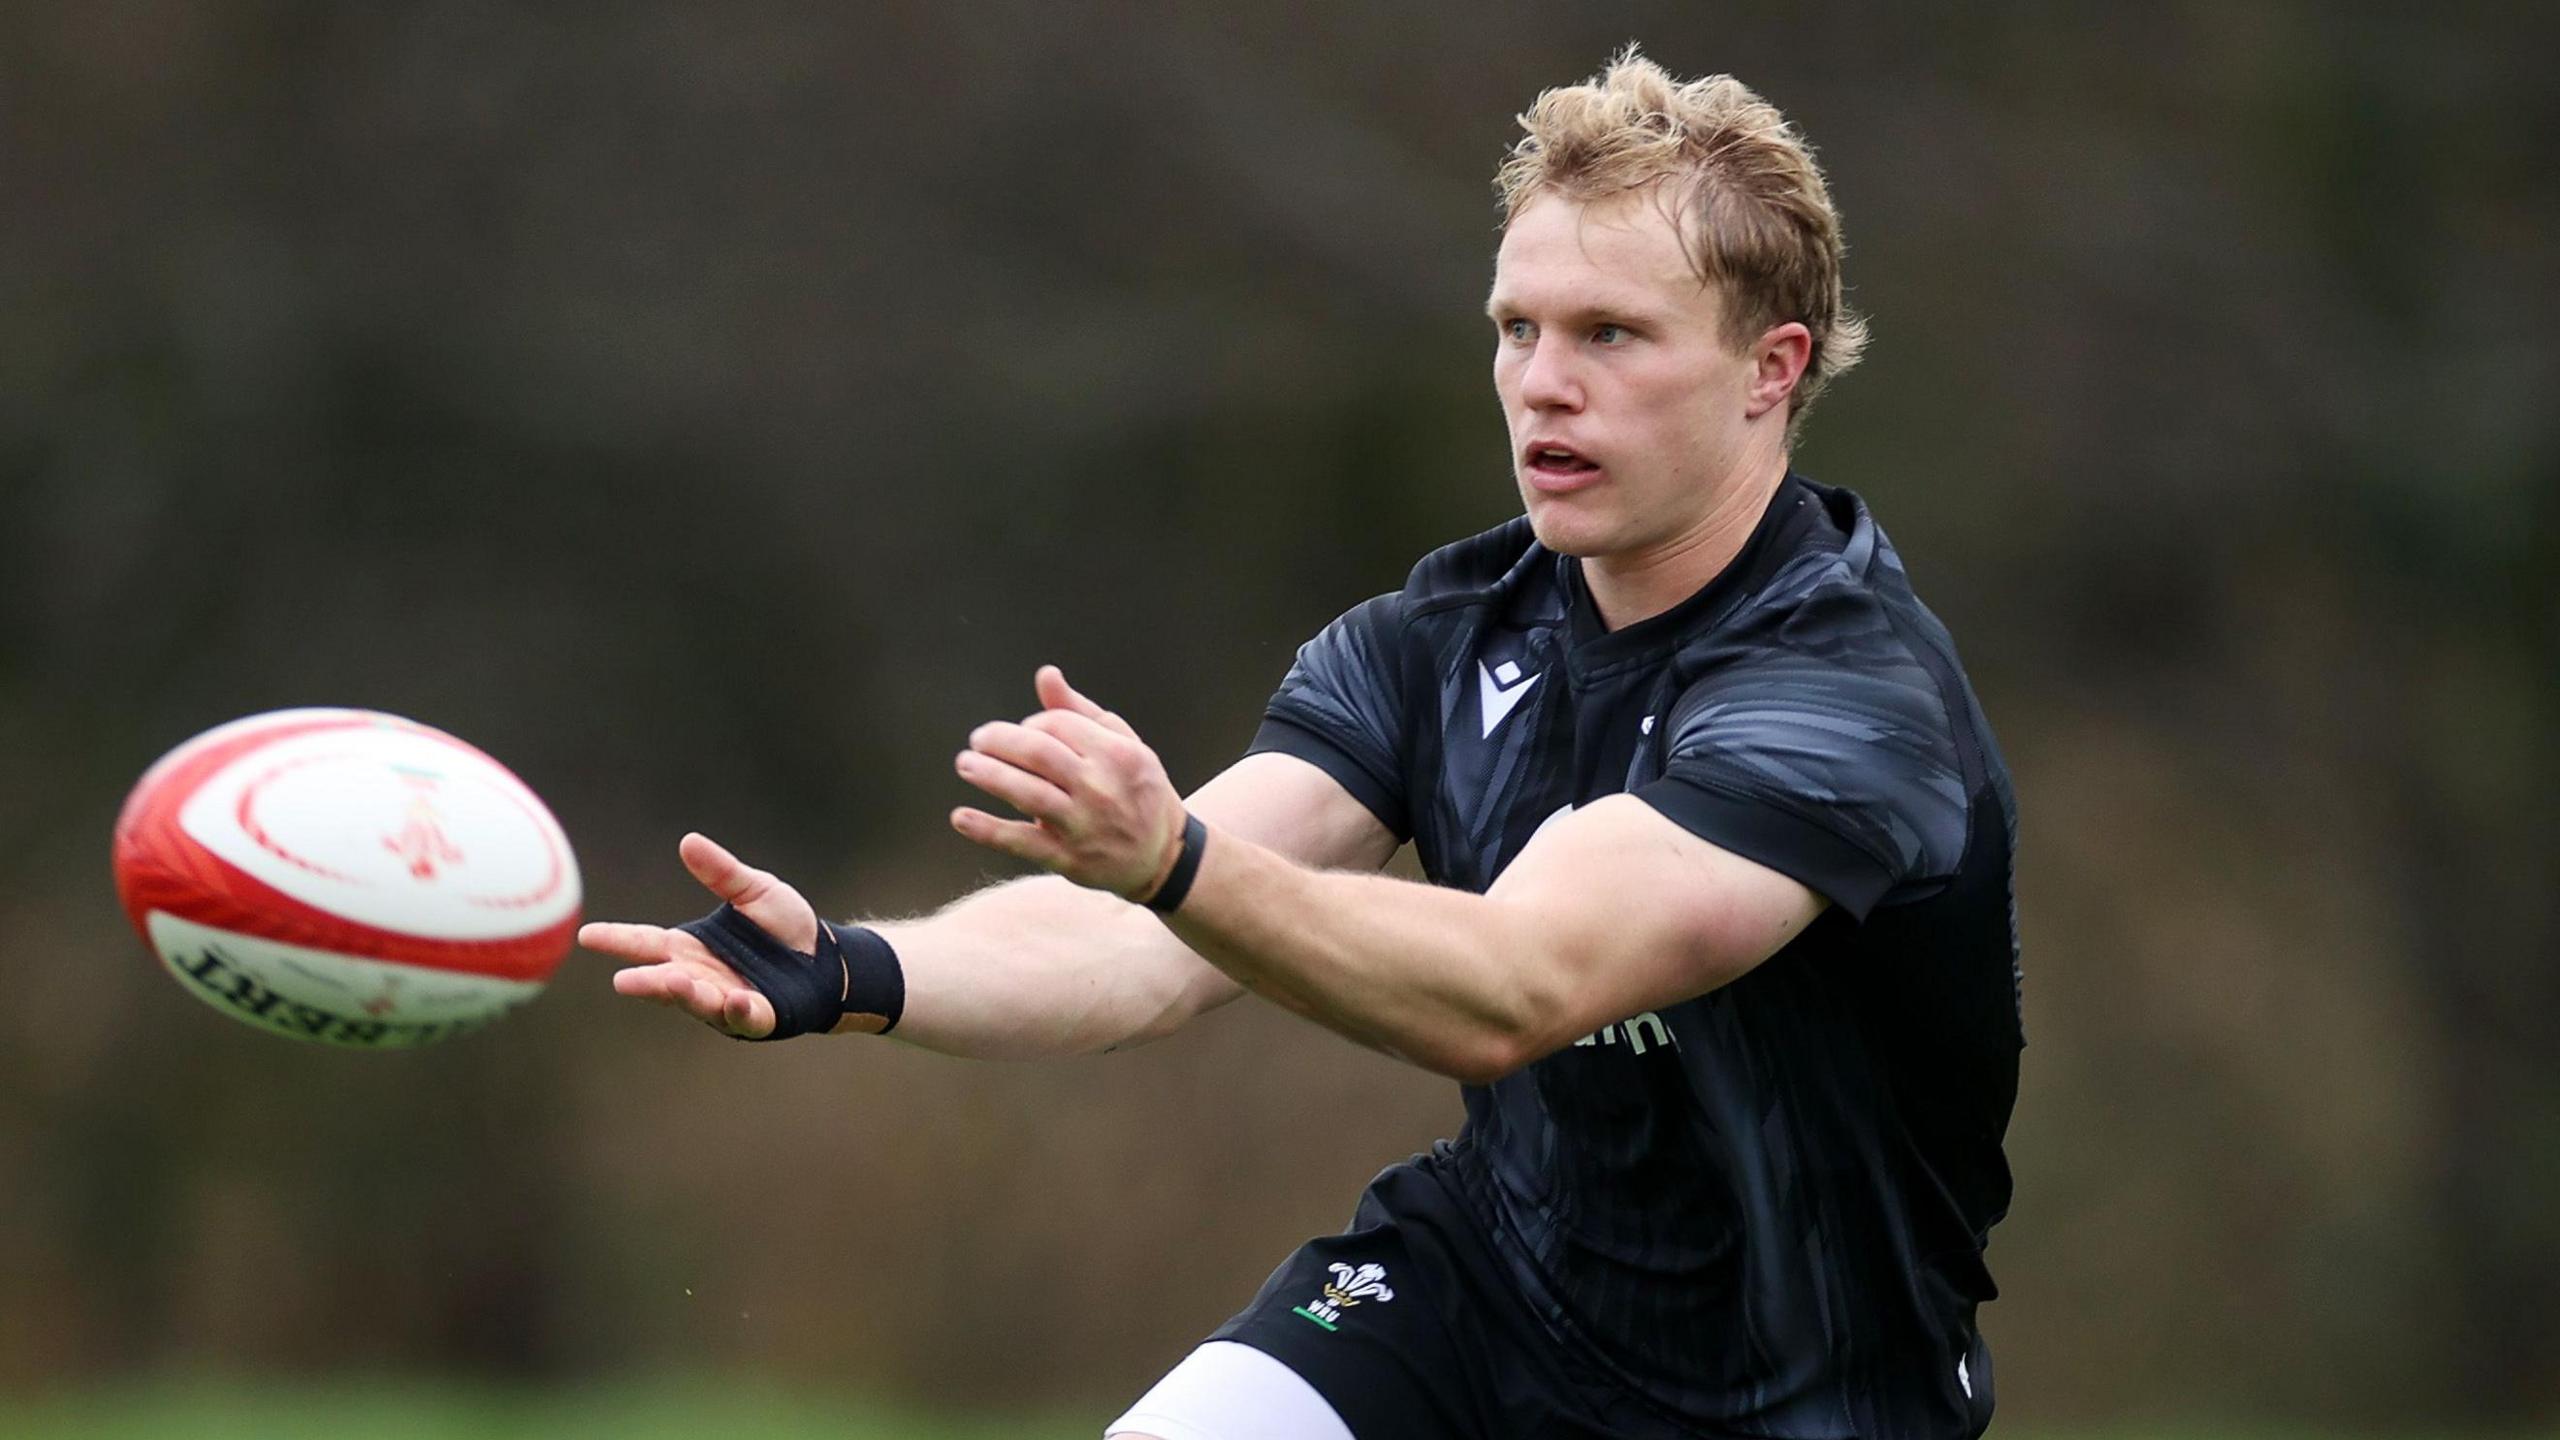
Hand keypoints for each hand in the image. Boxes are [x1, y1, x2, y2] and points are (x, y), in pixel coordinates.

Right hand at [578, 832, 819, 1038]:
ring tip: (674, 982)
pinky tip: (733, 1000)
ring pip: (700, 1002)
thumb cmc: (782, 926)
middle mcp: (701, 977)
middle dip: (646, 982)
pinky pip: (744, 1018)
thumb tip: (688, 841)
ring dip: (686, 995)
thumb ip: (721, 873)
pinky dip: (737, 1011)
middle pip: (665, 980)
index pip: (646, 943)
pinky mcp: (759, 1016)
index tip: (585, 935)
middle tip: (623, 981)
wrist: (825, 956)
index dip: (617, 940)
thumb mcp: (753, 891)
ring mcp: (726, 1000)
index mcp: (690, 949)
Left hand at [951, 665, 1188, 901]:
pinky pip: (1021, 842)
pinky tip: (961, 817)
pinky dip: (987, 829)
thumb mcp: (1122, 745)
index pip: (1057, 726)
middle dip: (1000, 741)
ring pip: (1027, 794)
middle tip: (977, 740)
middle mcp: (1101, 788)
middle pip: (1039, 754)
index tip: (1022, 733)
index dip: (1030, 725)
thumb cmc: (1136, 790)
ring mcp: (1083, 825)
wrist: (1164, 857)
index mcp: (1117, 754)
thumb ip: (1079, 711)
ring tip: (965, 764)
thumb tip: (1045, 675)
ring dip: (989, 776)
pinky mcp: (1068, 859)